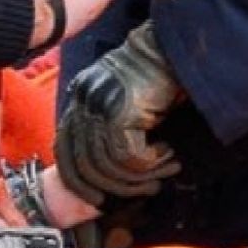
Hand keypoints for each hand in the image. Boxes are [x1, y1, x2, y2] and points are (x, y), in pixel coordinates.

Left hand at [54, 20, 183, 202]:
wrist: (182, 47)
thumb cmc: (163, 74)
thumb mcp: (129, 99)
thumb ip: (114, 125)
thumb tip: (112, 172)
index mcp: (80, 96)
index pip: (65, 150)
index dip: (79, 181)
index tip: (100, 199)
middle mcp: (83, 99)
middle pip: (84, 163)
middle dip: (114, 186)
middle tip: (145, 190)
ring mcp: (99, 104)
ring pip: (107, 164)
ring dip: (139, 176)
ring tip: (165, 170)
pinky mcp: (119, 110)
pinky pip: (127, 157)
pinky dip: (150, 163)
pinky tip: (168, 153)